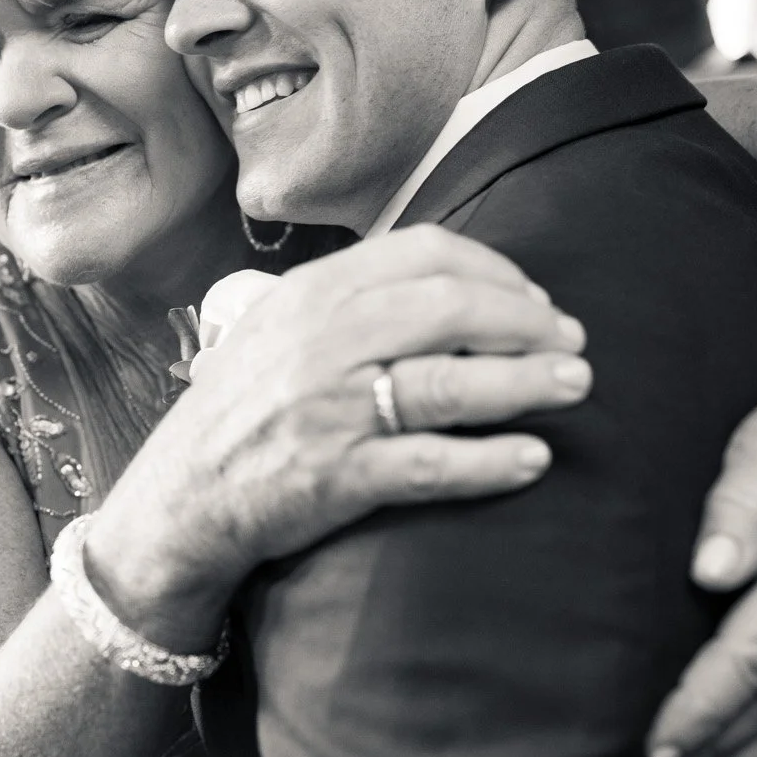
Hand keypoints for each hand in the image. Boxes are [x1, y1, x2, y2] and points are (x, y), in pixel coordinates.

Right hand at [88, 225, 590, 649]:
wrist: (180, 500)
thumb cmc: (245, 412)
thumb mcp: (280, 331)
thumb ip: (351, 302)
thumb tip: (453, 287)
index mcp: (312, 295)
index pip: (424, 255)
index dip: (496, 272)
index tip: (534, 299)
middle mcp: (320, 343)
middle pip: (449, 309)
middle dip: (527, 323)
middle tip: (572, 344)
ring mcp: (329, 410)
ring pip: (449, 384)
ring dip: (526, 382)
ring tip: (576, 385)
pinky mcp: (336, 476)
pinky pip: (430, 465)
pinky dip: (490, 462)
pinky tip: (533, 460)